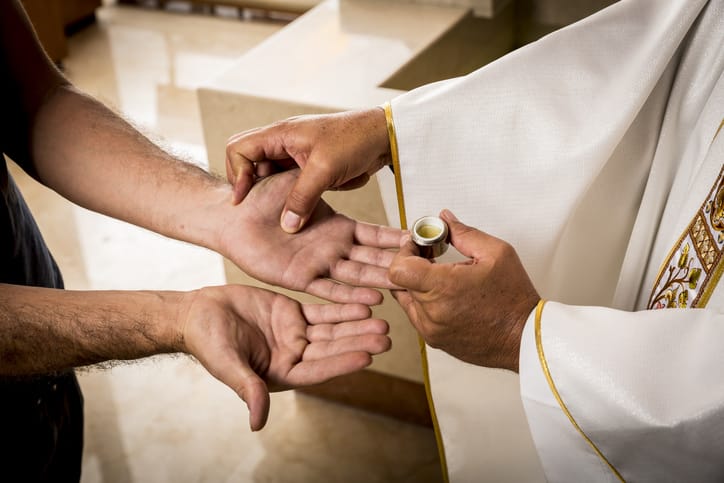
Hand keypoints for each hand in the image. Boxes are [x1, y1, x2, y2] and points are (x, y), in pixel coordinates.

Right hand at [179, 284, 390, 430]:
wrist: (198, 313)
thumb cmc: (207, 343)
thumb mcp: (228, 365)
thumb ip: (247, 389)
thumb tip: (257, 423)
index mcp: (282, 374)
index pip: (317, 370)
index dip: (341, 363)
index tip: (367, 357)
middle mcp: (294, 356)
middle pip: (332, 349)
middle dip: (358, 343)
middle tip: (386, 337)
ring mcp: (295, 335)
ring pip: (332, 330)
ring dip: (356, 326)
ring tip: (382, 321)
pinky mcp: (293, 314)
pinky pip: (322, 311)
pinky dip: (342, 308)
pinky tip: (363, 305)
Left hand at [219, 169, 402, 304]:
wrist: (232, 217)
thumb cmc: (262, 194)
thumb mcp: (299, 181)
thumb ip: (327, 189)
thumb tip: (352, 180)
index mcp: (337, 227)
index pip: (375, 236)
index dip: (397, 241)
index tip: (420, 245)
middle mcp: (333, 248)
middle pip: (372, 259)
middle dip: (396, 266)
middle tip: (423, 273)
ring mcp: (319, 264)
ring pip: (356, 276)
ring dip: (378, 283)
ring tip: (401, 290)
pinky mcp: (300, 278)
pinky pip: (329, 290)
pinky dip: (349, 298)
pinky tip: (370, 302)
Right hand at [225, 108, 390, 232]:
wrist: (385, 136)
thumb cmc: (355, 141)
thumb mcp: (324, 170)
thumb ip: (302, 198)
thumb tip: (287, 226)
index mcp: (280, 134)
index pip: (239, 149)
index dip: (238, 174)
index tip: (244, 198)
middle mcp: (282, 142)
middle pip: (249, 162)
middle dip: (251, 185)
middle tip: (258, 206)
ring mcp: (295, 154)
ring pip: (270, 175)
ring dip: (273, 193)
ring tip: (278, 212)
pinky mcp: (308, 166)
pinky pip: (289, 182)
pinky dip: (292, 195)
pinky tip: (300, 207)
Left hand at [388, 210, 538, 371]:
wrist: (525, 338)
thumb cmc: (514, 298)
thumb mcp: (496, 252)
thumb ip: (464, 232)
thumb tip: (444, 219)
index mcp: (444, 288)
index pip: (398, 268)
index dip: (405, 252)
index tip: (420, 246)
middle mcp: (432, 312)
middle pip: (402, 280)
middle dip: (414, 263)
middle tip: (433, 255)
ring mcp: (431, 329)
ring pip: (406, 297)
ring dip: (418, 283)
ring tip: (443, 276)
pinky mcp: (434, 340)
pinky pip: (416, 314)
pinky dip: (424, 301)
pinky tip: (446, 294)